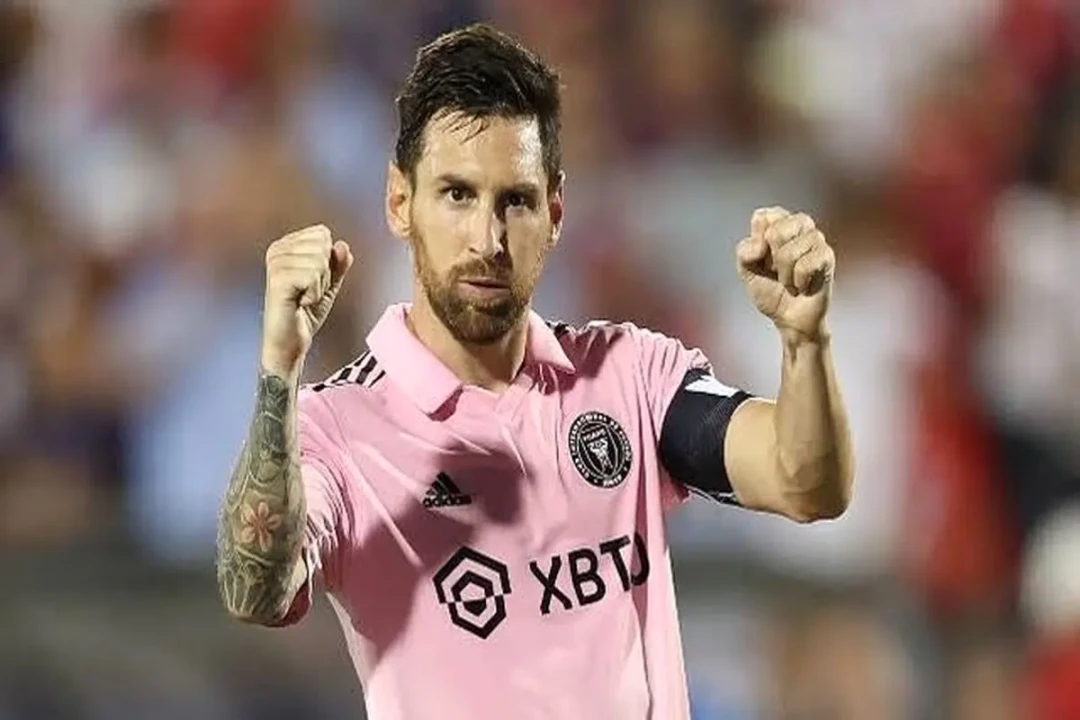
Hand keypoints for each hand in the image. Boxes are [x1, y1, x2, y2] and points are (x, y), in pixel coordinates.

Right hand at [261, 225, 353, 374]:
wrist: (290, 341)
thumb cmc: (305, 312)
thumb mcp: (329, 283)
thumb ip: (338, 263)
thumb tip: (343, 245)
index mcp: (286, 245)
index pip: (322, 233)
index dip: (329, 260)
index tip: (312, 280)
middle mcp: (277, 250)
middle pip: (323, 244)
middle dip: (325, 273)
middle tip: (308, 291)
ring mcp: (275, 263)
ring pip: (319, 260)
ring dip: (319, 285)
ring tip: (304, 298)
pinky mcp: (277, 279)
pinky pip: (313, 276)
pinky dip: (314, 294)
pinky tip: (300, 303)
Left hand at [736, 207, 834, 340]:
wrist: (789, 318)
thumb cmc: (770, 290)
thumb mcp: (747, 270)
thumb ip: (744, 252)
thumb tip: (760, 244)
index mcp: (779, 222)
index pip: (762, 217)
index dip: (758, 243)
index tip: (762, 259)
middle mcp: (800, 224)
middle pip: (776, 231)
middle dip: (771, 260)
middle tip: (777, 271)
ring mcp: (816, 238)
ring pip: (789, 252)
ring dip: (784, 275)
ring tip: (790, 280)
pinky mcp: (827, 256)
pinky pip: (804, 266)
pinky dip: (798, 282)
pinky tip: (802, 286)